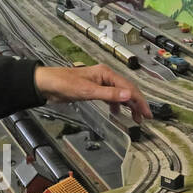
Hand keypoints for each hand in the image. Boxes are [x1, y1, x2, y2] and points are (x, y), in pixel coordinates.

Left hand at [33, 64, 152, 121]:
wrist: (46, 84)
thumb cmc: (64, 83)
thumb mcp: (88, 91)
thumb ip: (109, 94)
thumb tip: (128, 95)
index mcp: (106, 74)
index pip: (129, 88)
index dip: (139, 101)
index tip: (147, 113)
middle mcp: (105, 77)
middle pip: (126, 90)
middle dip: (136, 104)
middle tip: (143, 118)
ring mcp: (99, 83)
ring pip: (119, 94)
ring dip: (127, 105)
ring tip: (134, 117)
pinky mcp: (92, 90)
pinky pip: (109, 97)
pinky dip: (115, 104)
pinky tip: (115, 112)